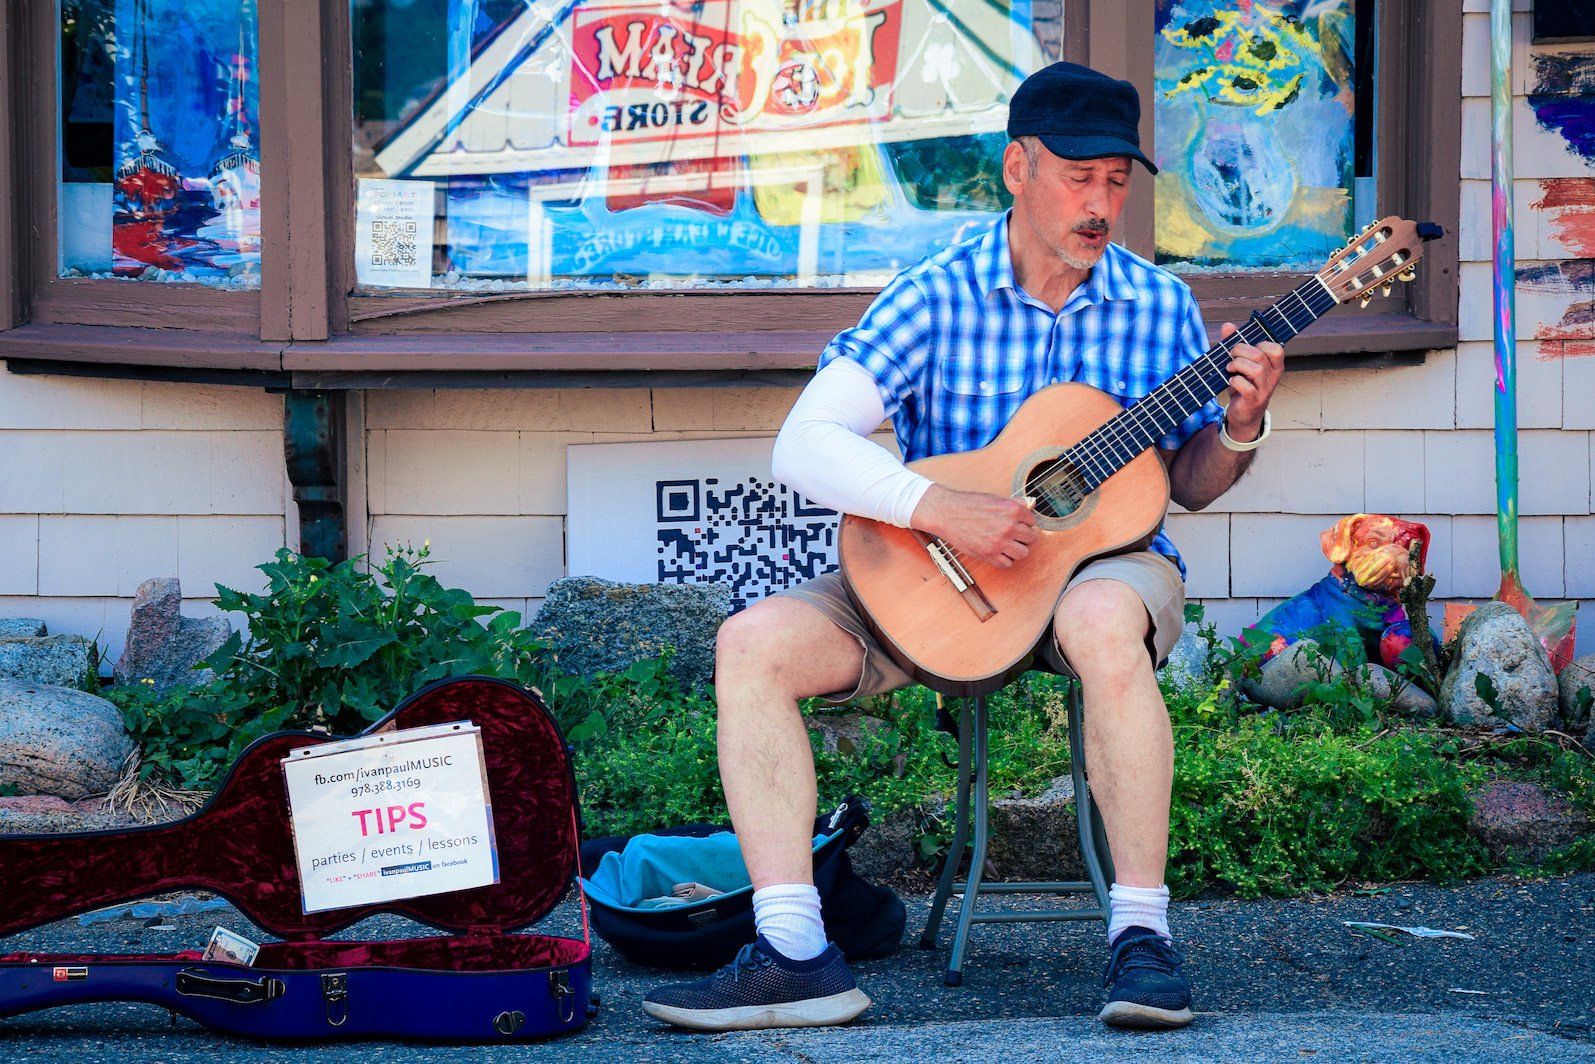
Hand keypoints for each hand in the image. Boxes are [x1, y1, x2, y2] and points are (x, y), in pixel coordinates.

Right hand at [910, 484, 1037, 568]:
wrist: (946, 513)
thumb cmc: (968, 504)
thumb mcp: (994, 498)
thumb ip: (1014, 503)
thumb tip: (1030, 506)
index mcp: (1012, 510)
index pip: (1032, 521)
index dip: (1024, 523)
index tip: (1017, 523)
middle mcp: (1008, 526)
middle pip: (1031, 538)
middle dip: (1023, 537)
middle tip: (1013, 535)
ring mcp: (999, 542)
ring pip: (1023, 554)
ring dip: (1017, 550)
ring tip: (1007, 545)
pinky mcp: (988, 554)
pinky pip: (1007, 564)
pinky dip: (1004, 560)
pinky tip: (998, 553)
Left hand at [1219, 321, 1283, 441]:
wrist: (1243, 415)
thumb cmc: (1243, 385)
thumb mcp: (1240, 364)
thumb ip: (1235, 344)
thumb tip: (1227, 326)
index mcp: (1274, 365)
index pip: (1275, 348)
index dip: (1257, 344)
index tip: (1244, 348)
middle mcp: (1273, 376)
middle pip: (1260, 355)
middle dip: (1240, 351)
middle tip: (1230, 357)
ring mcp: (1265, 389)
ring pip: (1256, 369)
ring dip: (1237, 365)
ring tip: (1229, 369)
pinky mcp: (1254, 401)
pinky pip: (1246, 387)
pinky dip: (1235, 381)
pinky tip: (1231, 382)